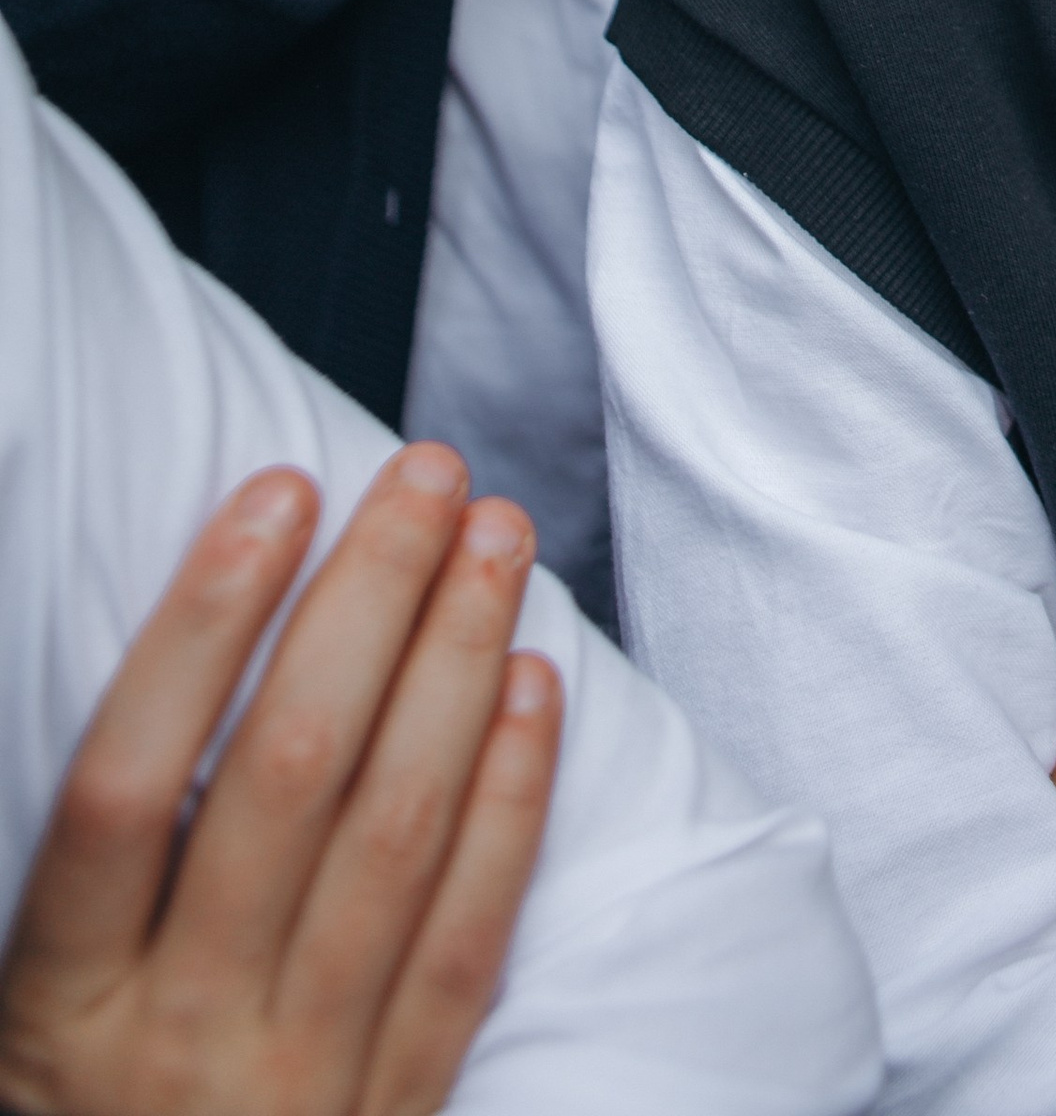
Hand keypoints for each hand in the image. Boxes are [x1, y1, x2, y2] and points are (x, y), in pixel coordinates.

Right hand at [0, 443, 560, 1115]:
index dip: (200, 627)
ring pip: (395, 834)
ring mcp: (301, 1074)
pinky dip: (511, 799)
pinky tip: (537, 685)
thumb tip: (203, 641)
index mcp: (64, 1001)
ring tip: (499, 535)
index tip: (275, 493)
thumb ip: (105, 874)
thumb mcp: (33, 1022)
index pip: (123, 787)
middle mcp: (182, 1032)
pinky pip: (467, 934)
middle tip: (429, 472)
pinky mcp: (401, 1106)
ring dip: (457, 661)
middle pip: (288, 777)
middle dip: (370, 599)